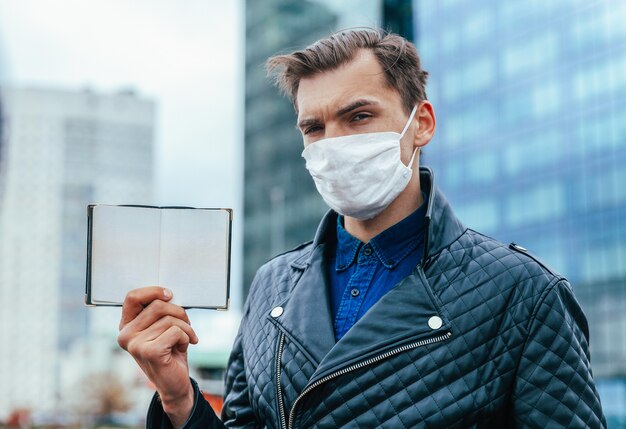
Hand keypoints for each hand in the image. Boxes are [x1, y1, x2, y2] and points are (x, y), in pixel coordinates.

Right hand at [117, 287, 198, 426]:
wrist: (175, 383)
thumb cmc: (170, 351)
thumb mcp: (162, 328)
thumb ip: (158, 312)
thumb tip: (166, 294)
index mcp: (126, 326)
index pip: (132, 297)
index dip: (153, 291)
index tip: (169, 295)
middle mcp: (126, 335)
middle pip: (158, 305)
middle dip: (179, 312)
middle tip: (186, 324)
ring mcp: (135, 344)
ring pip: (170, 319)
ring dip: (186, 328)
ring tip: (184, 340)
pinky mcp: (149, 352)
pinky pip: (176, 331)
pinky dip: (186, 337)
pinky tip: (183, 348)